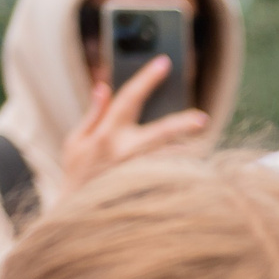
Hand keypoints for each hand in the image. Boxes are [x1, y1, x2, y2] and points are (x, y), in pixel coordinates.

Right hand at [59, 58, 208, 186]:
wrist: (77, 216)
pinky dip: (184, 171)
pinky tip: (196, 171)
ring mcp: (138, 173)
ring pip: (172, 158)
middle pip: (160, 132)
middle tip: (202, 118)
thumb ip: (93, 114)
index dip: (147, 79)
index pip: (129, 99)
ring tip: (202, 148)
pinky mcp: (147, 189)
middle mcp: (125, 152)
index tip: (164, 63)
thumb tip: (103, 87)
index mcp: (106, 134)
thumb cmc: (77, 174)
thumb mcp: (76, 141)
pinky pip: (172, 177)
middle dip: (182, 124)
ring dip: (188, 152)